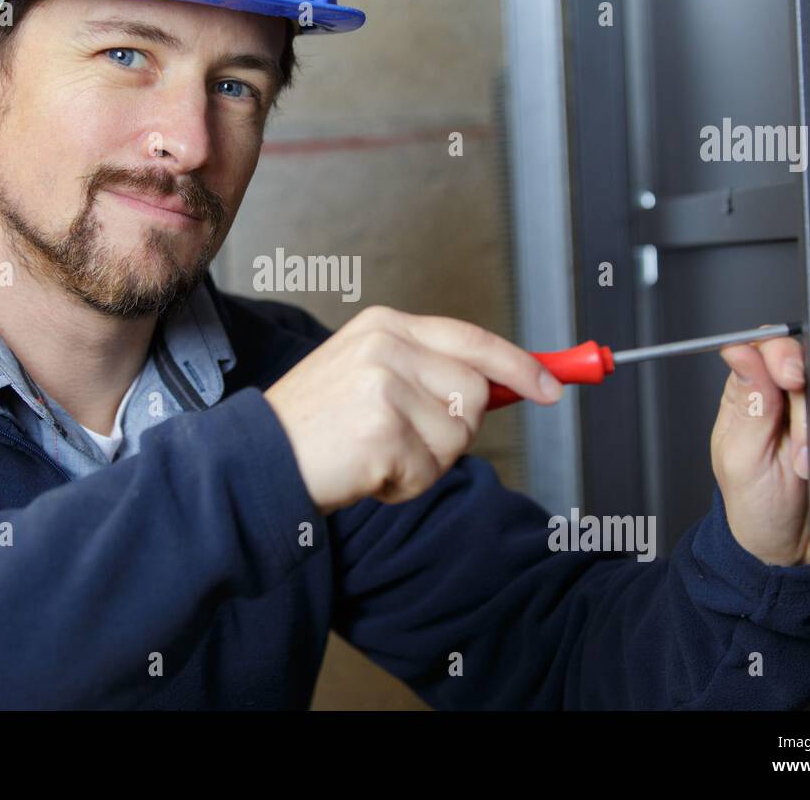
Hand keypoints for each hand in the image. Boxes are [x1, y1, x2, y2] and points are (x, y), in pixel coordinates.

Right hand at [263, 305, 563, 514]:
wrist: (257, 460)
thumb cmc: (315, 426)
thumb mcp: (366, 374)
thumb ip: (427, 370)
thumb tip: (504, 385)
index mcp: (385, 325)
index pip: (473, 339)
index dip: (519, 365)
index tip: (552, 386)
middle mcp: (386, 346)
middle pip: (474, 394)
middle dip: (452, 431)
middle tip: (401, 440)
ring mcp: (383, 386)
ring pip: (457, 437)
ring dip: (425, 462)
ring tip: (375, 454)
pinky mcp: (381, 430)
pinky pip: (429, 471)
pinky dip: (403, 485)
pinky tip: (365, 472)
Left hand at [711, 328, 809, 565]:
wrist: (783, 540)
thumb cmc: (751, 500)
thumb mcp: (740, 455)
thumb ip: (746, 403)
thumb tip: (738, 353)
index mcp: (742, 393)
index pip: (761, 348)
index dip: (778, 354)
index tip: (788, 376)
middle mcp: (773, 395)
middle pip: (799, 365)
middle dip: (801, 404)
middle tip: (796, 437)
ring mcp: (804, 412)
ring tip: (798, 462)